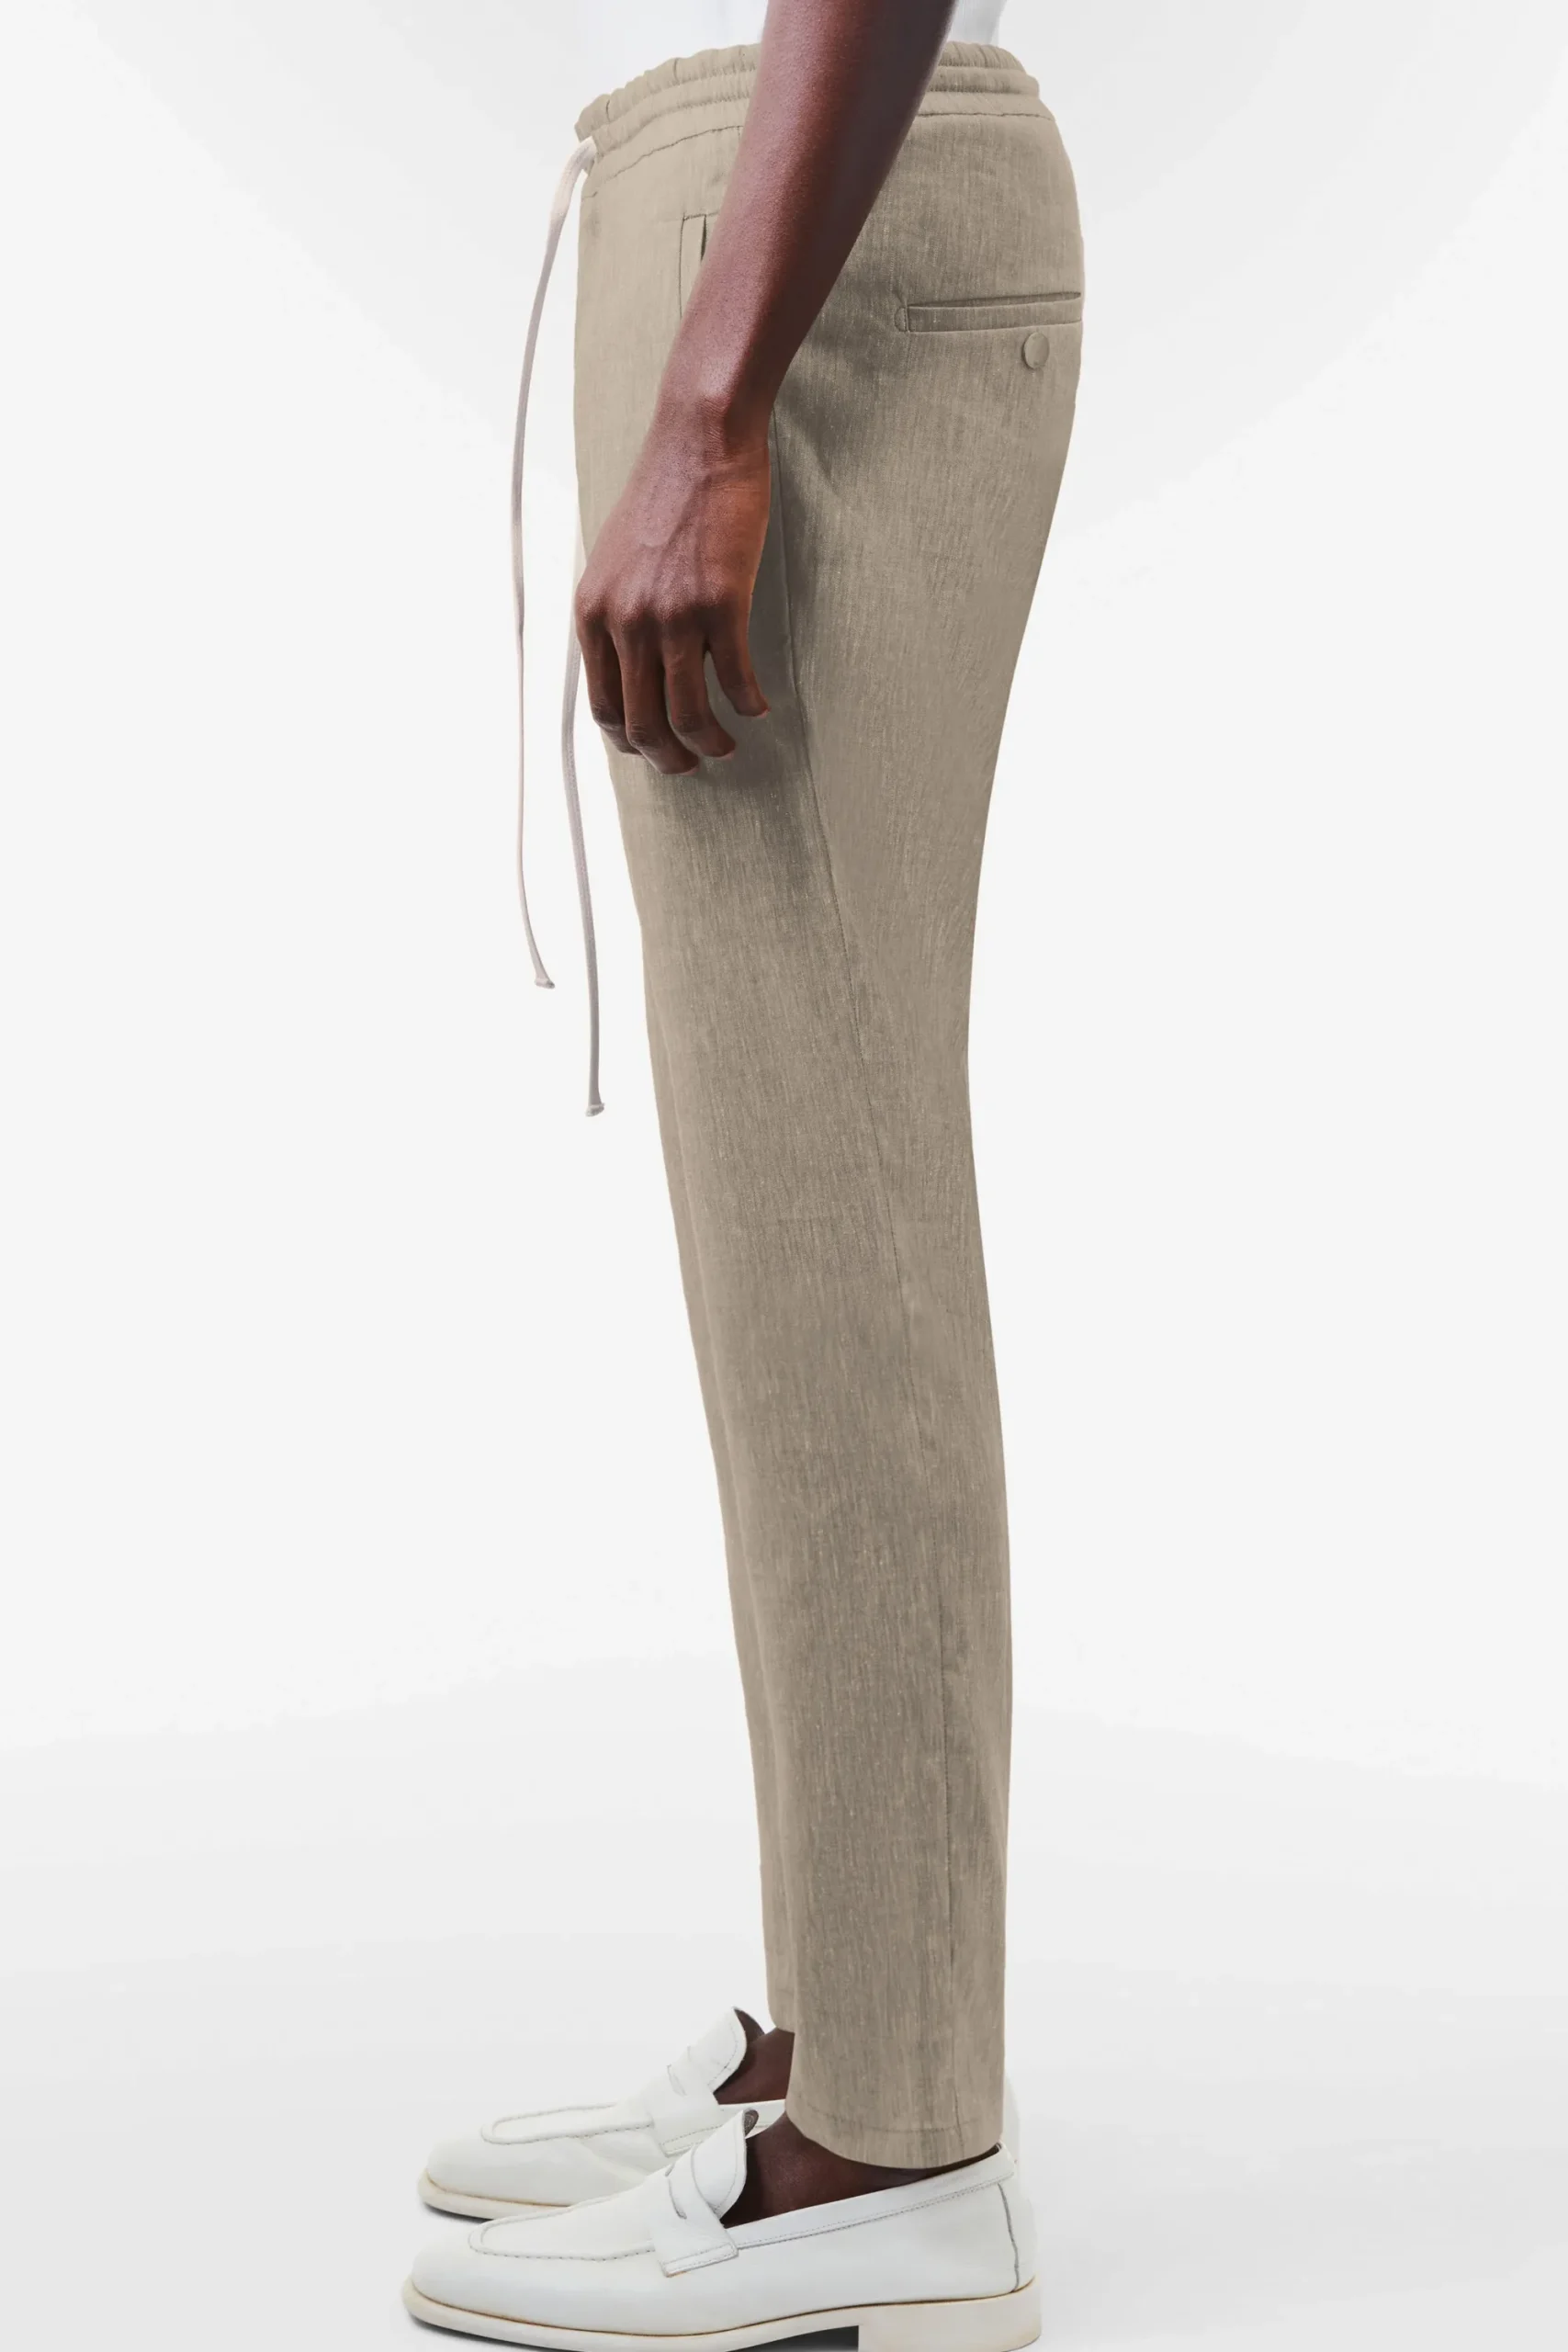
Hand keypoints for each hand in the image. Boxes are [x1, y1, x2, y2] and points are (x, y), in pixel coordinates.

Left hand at [575, 400, 772, 775]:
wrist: (699, 443)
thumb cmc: (664, 497)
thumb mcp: (614, 561)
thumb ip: (616, 614)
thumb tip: (632, 668)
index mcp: (594, 615)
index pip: (604, 708)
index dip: (631, 742)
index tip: (654, 748)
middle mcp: (626, 622)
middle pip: (644, 724)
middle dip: (670, 758)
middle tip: (692, 764)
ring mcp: (672, 616)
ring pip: (689, 714)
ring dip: (711, 742)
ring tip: (727, 746)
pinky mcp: (720, 605)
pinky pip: (735, 680)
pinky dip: (748, 703)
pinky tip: (757, 706)